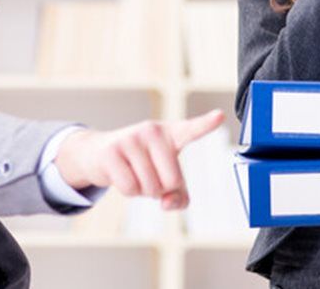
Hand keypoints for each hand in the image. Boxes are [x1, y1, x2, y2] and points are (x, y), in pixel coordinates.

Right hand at [54, 109, 224, 210]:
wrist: (99, 153)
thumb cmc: (140, 165)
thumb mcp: (164, 178)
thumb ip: (178, 197)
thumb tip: (168, 203)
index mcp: (171, 134)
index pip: (192, 129)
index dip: (206, 124)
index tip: (219, 116)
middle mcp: (153, 131)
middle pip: (172, 181)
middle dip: (160, 189)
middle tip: (148, 175)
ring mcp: (131, 139)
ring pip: (150, 188)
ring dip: (143, 191)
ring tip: (134, 173)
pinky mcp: (113, 151)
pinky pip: (130, 188)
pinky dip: (129, 192)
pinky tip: (121, 176)